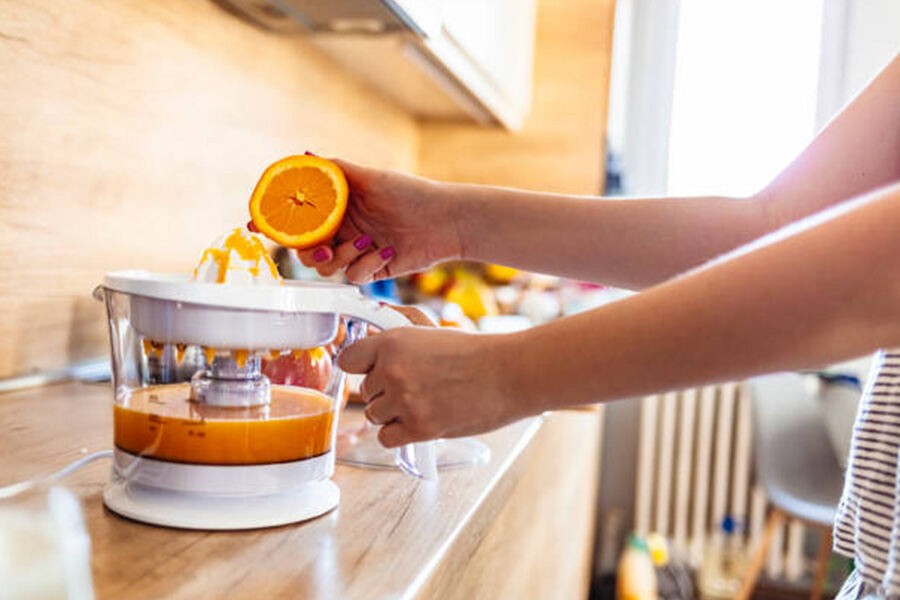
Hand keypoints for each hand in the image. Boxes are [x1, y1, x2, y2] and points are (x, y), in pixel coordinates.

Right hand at [295, 157, 461, 283]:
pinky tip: (386, 251)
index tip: (275, 228)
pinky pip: (355, 276)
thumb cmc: (412, 194)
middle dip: (311, 253)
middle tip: (324, 249)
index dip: (288, 227)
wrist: (444, 221)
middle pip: (309, 250)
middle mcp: (345, 230)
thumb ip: (337, 170)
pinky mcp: (373, 268)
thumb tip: (306, 155)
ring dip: (344, 257)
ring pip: (329, 267)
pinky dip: (367, 265)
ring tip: (368, 242)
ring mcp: (358, 251)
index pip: (303, 221)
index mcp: (339, 208)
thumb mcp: (372, 178)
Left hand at [337, 323, 524, 446]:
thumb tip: (375, 316)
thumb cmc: (474, 352)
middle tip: (416, 386)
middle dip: (385, 391)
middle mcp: (392, 371)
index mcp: (392, 342)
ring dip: (393, 413)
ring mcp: (404, 401)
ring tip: (424, 402)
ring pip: (374, 416)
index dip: (360, 367)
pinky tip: (421, 420)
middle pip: (364, 392)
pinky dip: (400, 433)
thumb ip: (399, 324)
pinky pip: (386, 438)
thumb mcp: (431, 329)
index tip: (371, 370)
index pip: (347, 360)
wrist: (508, 374)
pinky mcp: (418, 428)